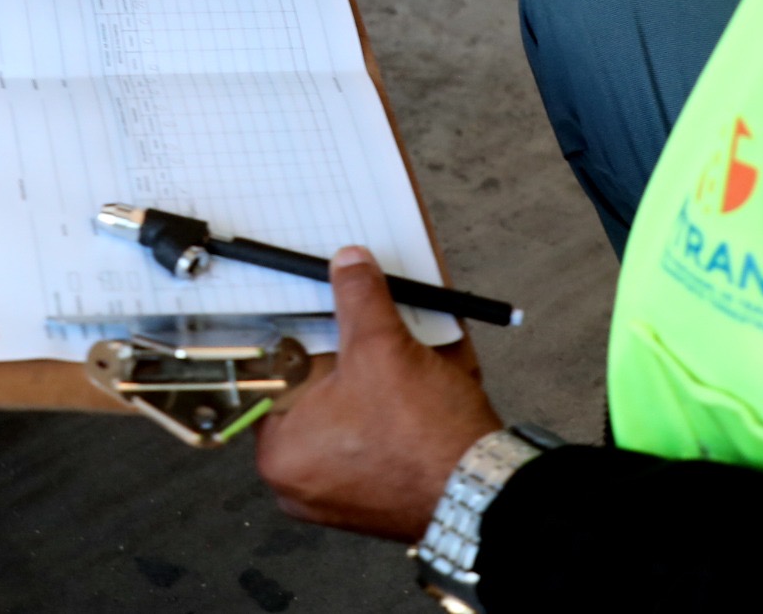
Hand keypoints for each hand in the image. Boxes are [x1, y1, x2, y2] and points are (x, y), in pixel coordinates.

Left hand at [253, 247, 503, 540]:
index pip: (275, 376)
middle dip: (346, 355)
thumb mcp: (383, 346)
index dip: (302, 334)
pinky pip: (374, 438)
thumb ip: (358, 297)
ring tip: (402, 349)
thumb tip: (349, 264)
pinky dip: (393, 408)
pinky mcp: (376, 498)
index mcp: (280, 451)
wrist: (486, 491)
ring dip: (376, 377)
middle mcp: (300, 482)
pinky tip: (419, 379)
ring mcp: (339, 494)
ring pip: (350, 413)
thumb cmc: (425, 437)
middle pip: (315, 394)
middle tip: (366, 327)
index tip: (319, 312)